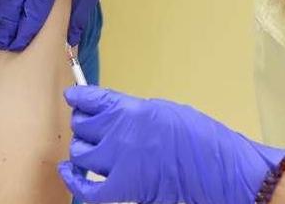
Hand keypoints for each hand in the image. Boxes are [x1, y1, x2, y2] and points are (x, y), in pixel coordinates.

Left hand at [58, 86, 284, 203]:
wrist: (216, 167)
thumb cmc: (197, 136)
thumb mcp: (160, 109)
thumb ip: (131, 110)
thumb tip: (110, 112)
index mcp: (130, 110)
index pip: (90, 99)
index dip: (78, 97)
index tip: (73, 96)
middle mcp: (119, 134)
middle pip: (81, 126)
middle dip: (83, 124)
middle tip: (90, 125)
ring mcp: (118, 162)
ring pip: (80, 153)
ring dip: (82, 149)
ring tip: (90, 148)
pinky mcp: (123, 188)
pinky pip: (86, 187)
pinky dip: (74, 180)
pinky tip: (69, 171)